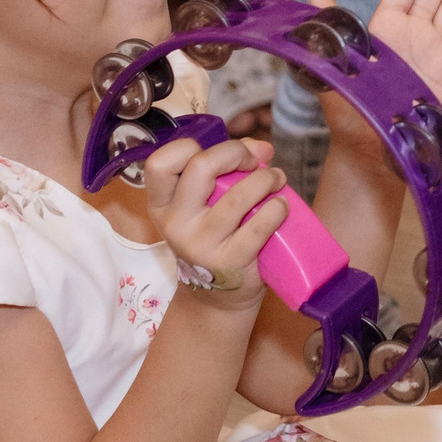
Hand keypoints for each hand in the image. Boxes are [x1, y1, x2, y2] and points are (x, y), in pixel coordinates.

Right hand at [141, 134, 283, 308]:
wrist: (219, 295)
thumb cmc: (217, 234)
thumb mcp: (208, 202)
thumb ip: (231, 166)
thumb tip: (262, 148)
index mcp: (162, 203)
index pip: (160, 163)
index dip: (191, 147)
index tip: (217, 154)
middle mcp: (176, 222)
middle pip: (201, 166)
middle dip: (236, 153)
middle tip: (253, 162)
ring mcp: (201, 244)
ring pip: (238, 195)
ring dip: (266, 179)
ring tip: (277, 180)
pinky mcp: (229, 261)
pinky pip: (259, 225)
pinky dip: (277, 208)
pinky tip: (281, 206)